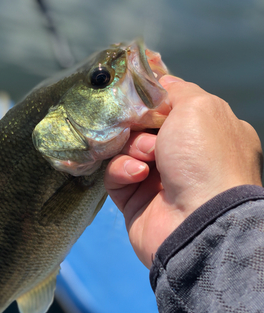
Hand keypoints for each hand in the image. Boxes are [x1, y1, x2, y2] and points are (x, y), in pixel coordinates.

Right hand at [105, 75, 262, 267]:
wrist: (198, 220)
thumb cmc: (204, 158)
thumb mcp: (199, 107)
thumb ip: (176, 90)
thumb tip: (159, 82)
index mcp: (207, 132)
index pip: (171, 107)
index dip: (152, 99)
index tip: (136, 95)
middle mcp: (184, 155)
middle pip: (143, 126)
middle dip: (139, 125)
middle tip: (141, 127)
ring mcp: (158, 179)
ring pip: (126, 149)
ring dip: (133, 148)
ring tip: (147, 159)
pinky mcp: (134, 199)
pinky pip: (115, 174)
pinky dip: (123, 171)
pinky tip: (138, 175)